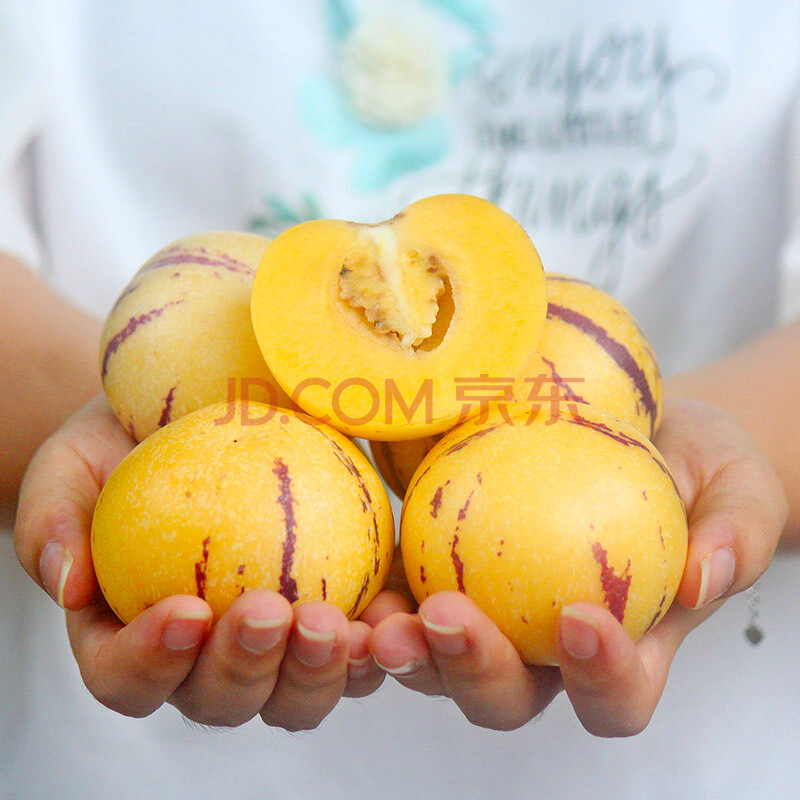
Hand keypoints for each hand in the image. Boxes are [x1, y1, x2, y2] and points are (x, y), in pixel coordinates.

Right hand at [14, 396, 408, 729]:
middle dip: (246, 670)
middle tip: (271, 611)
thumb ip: (56, 520)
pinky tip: (394, 614)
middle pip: (219, 701)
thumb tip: (67, 581)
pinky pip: (355, 650)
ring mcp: (271, 647)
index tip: (185, 610)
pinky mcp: (327, 617)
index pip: (126, 679)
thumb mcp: (73, 465)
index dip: (151, 664)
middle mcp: (202, 659)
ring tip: (338, 624)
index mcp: (130, 638)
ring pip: (294, 696)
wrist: (194, 424)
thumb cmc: (126, 447)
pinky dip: (377, 644)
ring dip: (317, 673)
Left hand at [368, 398, 787, 734]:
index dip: (600, 678)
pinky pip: (402, 594)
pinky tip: (355, 573)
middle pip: (507, 695)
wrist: (635, 426)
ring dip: (405, 648)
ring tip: (377, 616)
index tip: (582, 619)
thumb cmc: (694, 462)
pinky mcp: (441, 567)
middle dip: (473, 672)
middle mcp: (546, 647)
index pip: (616, 694)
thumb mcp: (736, 484)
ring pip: (438, 661)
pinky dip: (375, 595)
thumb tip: (705, 576)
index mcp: (625, 645)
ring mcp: (489, 611)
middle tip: (448, 618)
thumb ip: (735, 532)